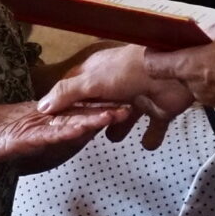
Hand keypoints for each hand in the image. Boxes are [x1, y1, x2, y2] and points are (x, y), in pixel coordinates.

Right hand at [0, 101, 122, 170]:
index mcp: (55, 117)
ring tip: (115, 115)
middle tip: (131, 105)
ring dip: (94, 118)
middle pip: (84, 112)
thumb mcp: (39, 137)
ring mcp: (41, 126)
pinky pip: (52, 134)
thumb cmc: (5, 136)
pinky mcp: (30, 135)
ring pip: (73, 121)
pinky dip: (67, 132)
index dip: (105, 107)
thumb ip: (60, 134)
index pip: (85, 111)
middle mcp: (51, 118)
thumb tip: (83, 133)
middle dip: (107, 110)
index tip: (128, 104)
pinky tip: (81, 130)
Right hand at [36, 45, 193, 145]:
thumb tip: (42, 107)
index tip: (57, 122)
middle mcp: (117, 85)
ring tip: (114, 138)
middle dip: (94, 119)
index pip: (77, 90)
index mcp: (99, 74)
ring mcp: (138, 98)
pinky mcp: (158, 112)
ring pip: (125, 118)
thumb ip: (67, 94)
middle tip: (83, 135)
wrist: (172, 74)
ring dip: (121, 129)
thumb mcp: (91, 81)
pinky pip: (154, 129)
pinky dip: (152, 137)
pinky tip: (147, 144)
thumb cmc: (127, 71)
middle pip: (100, 106)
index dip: (67, 105)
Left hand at [141, 18, 214, 119]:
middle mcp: (197, 87)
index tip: (161, 47)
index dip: (155, 55)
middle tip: (208, 49)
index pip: (154, 65)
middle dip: (190, 63)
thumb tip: (204, 34)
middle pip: (180, 75)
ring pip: (201, 86)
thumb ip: (211, 32)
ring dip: (210, 75)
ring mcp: (213, 102)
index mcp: (191, 65)